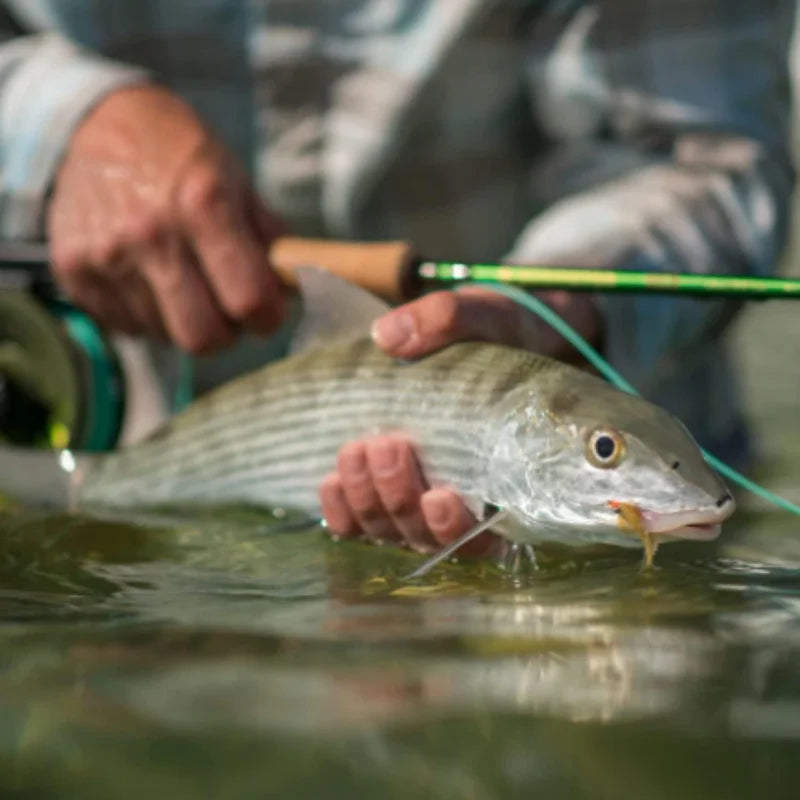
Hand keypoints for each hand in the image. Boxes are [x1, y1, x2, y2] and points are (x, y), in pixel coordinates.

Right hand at [48, 85, 286, 353]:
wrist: (91, 121)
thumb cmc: (179, 153)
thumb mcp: (236, 179)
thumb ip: (269, 240)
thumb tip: (297, 289)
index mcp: (202, 205)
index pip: (249, 300)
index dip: (268, 317)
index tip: (268, 311)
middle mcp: (151, 234)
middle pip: (203, 337)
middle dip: (227, 334)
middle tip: (229, 311)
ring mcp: (106, 256)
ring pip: (165, 336)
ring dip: (185, 322)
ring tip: (185, 283)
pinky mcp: (73, 271)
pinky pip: (127, 327)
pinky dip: (147, 315)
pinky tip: (149, 279)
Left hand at [320, 286, 601, 552]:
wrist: (471, 340)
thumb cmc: (492, 336)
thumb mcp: (482, 315)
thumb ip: (449, 319)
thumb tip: (388, 335)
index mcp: (502, 478)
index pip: (483, 537)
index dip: (455, 528)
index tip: (440, 495)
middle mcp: (457, 503)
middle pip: (422, 533)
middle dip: (399, 495)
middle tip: (389, 444)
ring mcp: (413, 501)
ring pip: (385, 529)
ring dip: (366, 497)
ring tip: (357, 448)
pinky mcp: (379, 490)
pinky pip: (354, 523)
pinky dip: (340, 508)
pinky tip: (331, 479)